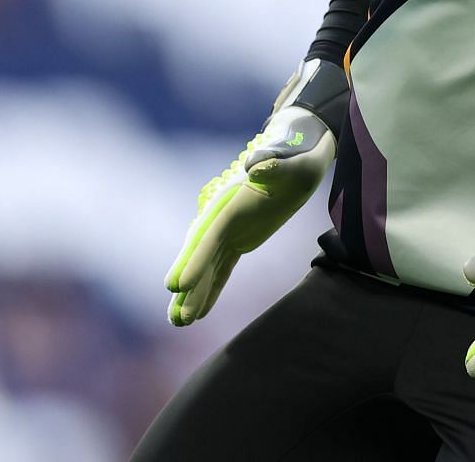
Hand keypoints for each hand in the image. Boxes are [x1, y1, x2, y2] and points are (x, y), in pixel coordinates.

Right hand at [164, 61, 342, 325]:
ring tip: (179, 324)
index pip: (208, 235)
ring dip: (194, 295)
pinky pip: (222, 268)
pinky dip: (211, 289)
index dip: (192, 261)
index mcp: (230, 200)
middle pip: (201, 256)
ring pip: (208, 267)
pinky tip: (200, 313)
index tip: (177, 286)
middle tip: (174, 318)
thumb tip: (257, 165)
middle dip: (188, 287)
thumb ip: (272, 161)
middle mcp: (223, 216)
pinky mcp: (239, 238)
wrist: (299, 151)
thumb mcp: (290, 158)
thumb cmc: (296, 154)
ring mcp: (230, 229)